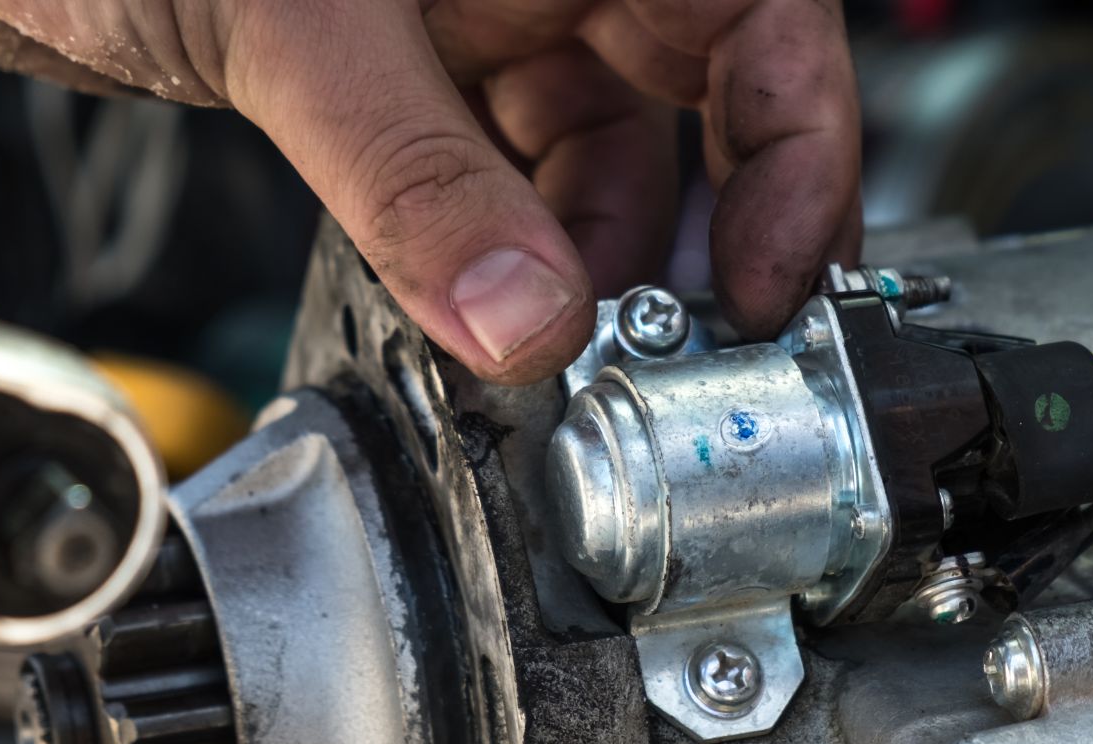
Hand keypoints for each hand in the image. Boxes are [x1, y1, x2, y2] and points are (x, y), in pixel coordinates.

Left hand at [0, 0, 862, 382]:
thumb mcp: (297, 21)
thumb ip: (417, 177)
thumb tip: (527, 320)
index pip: (760, 22)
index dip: (795, 155)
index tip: (763, 283)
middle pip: (693, 108)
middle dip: (685, 238)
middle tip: (671, 355)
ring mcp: (472, 15)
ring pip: (588, 161)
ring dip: (583, 271)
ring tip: (565, 360)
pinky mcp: (398, 80)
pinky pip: (488, 186)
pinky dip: (496, 264)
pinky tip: (487, 326)